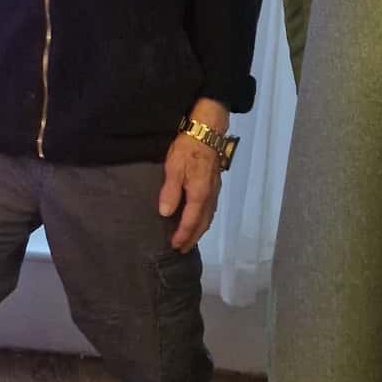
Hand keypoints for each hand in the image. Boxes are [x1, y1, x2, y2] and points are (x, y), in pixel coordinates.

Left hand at [158, 98, 228, 251]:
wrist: (207, 131)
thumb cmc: (187, 148)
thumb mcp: (174, 168)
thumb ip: (170, 192)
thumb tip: (166, 214)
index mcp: (199, 195)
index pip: (191, 221)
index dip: (183, 235)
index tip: (174, 246)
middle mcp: (210, 196)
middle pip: (202, 223)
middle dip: (192, 237)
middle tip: (182, 249)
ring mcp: (214, 191)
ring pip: (208, 217)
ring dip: (199, 230)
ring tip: (189, 238)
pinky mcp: (214, 184)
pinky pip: (210, 209)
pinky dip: (204, 219)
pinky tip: (198, 219)